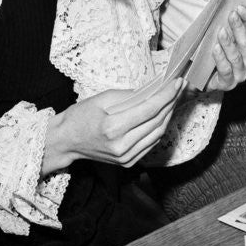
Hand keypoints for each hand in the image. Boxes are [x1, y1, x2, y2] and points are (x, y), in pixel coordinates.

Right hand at [41, 79, 183, 174]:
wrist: (66, 141)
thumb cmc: (81, 116)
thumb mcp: (102, 98)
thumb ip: (130, 95)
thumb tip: (154, 90)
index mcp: (113, 128)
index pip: (150, 109)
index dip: (167, 95)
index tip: (177, 82)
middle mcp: (122, 146)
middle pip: (157, 121)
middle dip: (171, 102)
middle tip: (180, 87)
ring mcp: (126, 157)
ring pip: (158, 133)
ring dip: (169, 114)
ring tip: (174, 98)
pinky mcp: (128, 162)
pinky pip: (152, 143)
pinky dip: (160, 127)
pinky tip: (164, 114)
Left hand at [205, 5, 245, 92]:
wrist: (202, 82)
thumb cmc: (213, 57)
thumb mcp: (220, 41)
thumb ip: (224, 28)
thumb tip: (221, 7)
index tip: (239, 7)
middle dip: (239, 28)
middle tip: (231, 15)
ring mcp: (240, 74)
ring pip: (237, 57)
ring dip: (229, 43)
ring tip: (221, 32)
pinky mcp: (228, 83)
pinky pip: (225, 70)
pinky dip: (221, 59)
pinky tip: (216, 49)